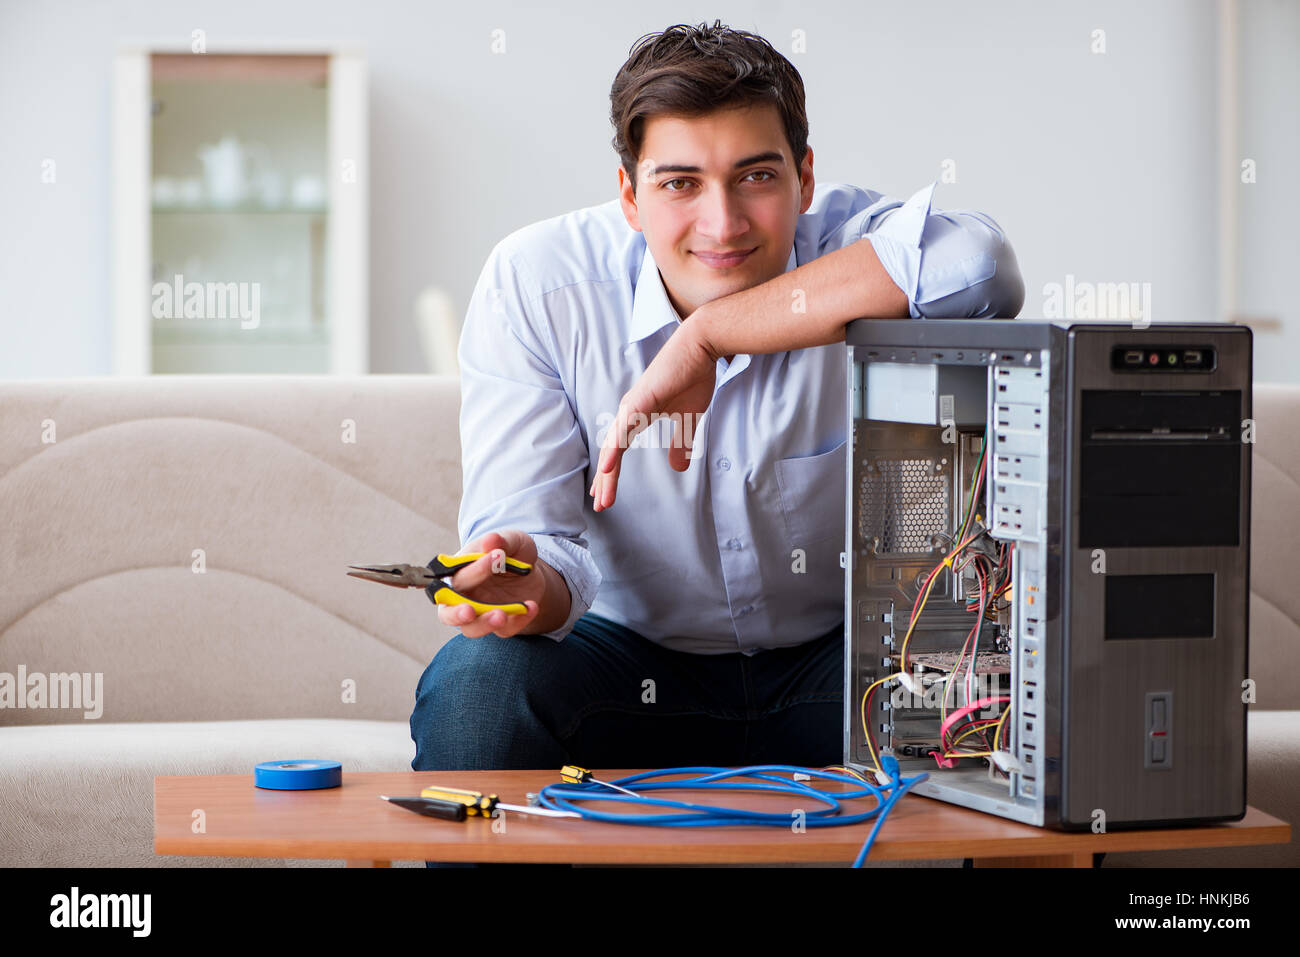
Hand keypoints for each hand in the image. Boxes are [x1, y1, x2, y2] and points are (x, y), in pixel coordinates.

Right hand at [437, 530, 542, 636]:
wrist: (532, 571)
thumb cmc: (512, 552)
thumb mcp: (512, 541)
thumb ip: (501, 541)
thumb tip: (490, 540)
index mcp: (458, 572)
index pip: (457, 577)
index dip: (474, 570)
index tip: (496, 556)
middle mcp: (463, 596)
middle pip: (447, 613)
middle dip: (456, 614)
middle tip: (469, 611)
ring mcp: (479, 613)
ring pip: (471, 629)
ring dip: (484, 624)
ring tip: (502, 615)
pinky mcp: (499, 625)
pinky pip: (504, 630)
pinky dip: (517, 621)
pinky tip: (531, 607)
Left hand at [589, 315, 718, 511]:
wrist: (701, 346)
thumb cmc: (693, 377)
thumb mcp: (688, 420)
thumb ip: (681, 443)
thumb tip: (679, 468)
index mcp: (637, 417)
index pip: (619, 451)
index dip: (612, 475)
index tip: (605, 497)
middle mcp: (629, 412)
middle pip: (611, 453)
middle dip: (605, 481)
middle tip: (599, 505)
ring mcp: (632, 406)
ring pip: (614, 445)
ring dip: (607, 472)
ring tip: (601, 495)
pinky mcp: (641, 400)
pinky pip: (624, 429)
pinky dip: (615, 449)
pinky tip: (607, 465)